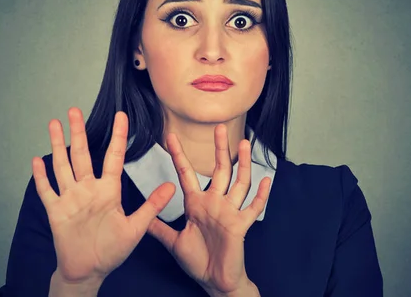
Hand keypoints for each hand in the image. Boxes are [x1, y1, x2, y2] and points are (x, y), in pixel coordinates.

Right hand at [32, 108, 175, 283]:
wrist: (89, 271)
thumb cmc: (111, 251)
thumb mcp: (135, 228)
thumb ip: (152, 206)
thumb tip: (172, 186)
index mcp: (108, 190)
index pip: (113, 157)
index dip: (118, 136)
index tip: (121, 116)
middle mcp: (88, 189)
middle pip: (82, 155)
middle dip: (79, 132)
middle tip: (75, 110)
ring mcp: (70, 198)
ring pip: (62, 166)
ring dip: (57, 145)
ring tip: (54, 124)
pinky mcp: (56, 211)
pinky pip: (47, 190)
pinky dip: (41, 176)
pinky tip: (36, 159)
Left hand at [146, 124, 270, 294]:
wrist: (215, 281)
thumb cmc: (198, 261)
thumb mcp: (174, 242)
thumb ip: (160, 229)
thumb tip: (143, 219)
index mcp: (197, 204)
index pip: (186, 174)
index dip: (179, 155)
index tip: (170, 137)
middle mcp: (215, 203)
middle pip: (220, 170)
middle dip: (220, 149)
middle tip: (220, 127)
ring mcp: (229, 212)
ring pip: (239, 182)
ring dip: (243, 163)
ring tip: (244, 144)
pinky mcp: (241, 226)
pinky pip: (253, 208)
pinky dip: (261, 195)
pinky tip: (267, 180)